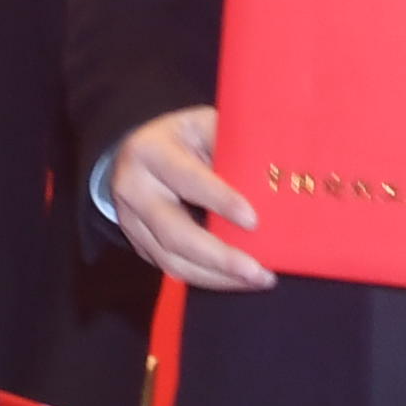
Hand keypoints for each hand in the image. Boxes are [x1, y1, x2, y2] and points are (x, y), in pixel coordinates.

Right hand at [110, 104, 272, 291]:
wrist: (137, 151)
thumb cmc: (184, 138)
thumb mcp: (203, 125)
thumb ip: (230, 144)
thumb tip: (274, 170)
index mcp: (150, 151)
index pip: (186, 179)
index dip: (219, 200)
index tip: (253, 220)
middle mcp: (133, 188)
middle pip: (173, 232)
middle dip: (218, 256)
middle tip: (258, 271)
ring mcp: (131, 221)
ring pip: (171, 260)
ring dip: (217, 276)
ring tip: (257, 279)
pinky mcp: (138, 243)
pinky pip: (172, 269)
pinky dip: (208, 278)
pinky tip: (236, 279)